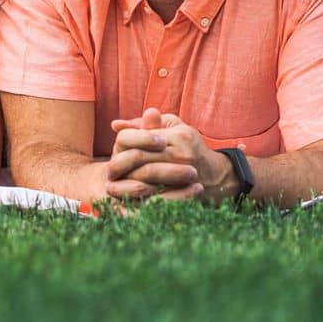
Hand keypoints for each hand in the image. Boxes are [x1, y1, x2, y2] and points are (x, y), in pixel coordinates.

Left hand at [105, 107, 219, 202]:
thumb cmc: (187, 145)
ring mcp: (185, 176)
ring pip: (147, 178)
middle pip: (141, 158)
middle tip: (108, 173)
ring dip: (126, 183)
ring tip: (112, 187)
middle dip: (120, 165)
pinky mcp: (184, 194)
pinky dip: (139, 197)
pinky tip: (128, 198)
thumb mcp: (171, 128)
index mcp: (179, 136)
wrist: (215, 174)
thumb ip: (144, 125)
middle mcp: (183, 155)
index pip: (142, 137)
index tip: (113, 151)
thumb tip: (115, 124)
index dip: (123, 144)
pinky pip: (157, 196)